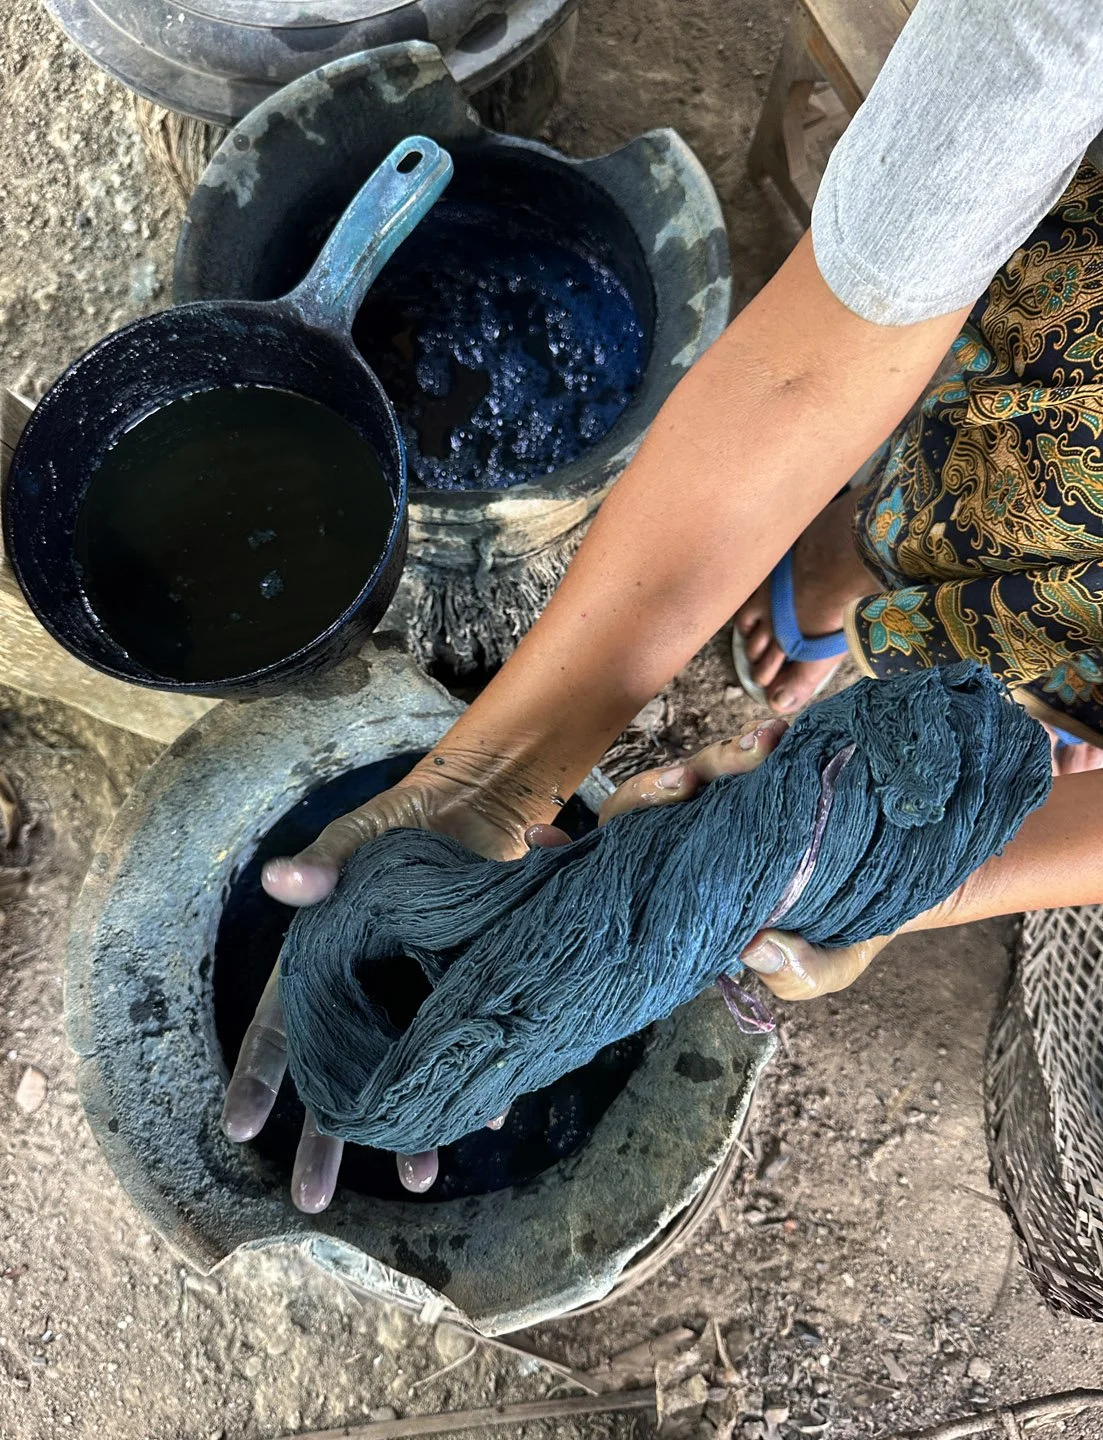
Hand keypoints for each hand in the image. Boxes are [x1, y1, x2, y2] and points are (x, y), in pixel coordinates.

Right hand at [221, 747, 536, 1210]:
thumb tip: (279, 880)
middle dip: (325, 1139)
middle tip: (310, 1202)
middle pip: (339, 1075)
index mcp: (322, 962)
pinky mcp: (466, 995)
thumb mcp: (357, 838)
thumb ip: (323, 864)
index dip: (260, 1075)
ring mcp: (415, 1001)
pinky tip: (485, 1116)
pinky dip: (477, 1081)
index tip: (238, 1128)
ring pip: (403, 1074)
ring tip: (418, 1179)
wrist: (474, 809)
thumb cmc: (397, 826)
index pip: (281, 1026)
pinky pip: (465, 1047)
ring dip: (408, 1126)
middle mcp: (364, 995)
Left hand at [586, 718, 968, 1004]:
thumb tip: (756, 948)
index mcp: (686, 889)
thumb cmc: (840, 931)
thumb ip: (797, 973)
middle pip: (649, 807)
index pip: (618, 868)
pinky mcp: (776, 771)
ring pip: (703, 769)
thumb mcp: (823, 968)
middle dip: (659, 790)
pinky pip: (759, 749)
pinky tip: (783, 735)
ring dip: (723, 755)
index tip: (543, 836)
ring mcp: (736, 800)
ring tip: (758, 749)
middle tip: (686, 784)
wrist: (906, 882)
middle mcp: (699, 838)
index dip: (574, 852)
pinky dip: (769, 740)